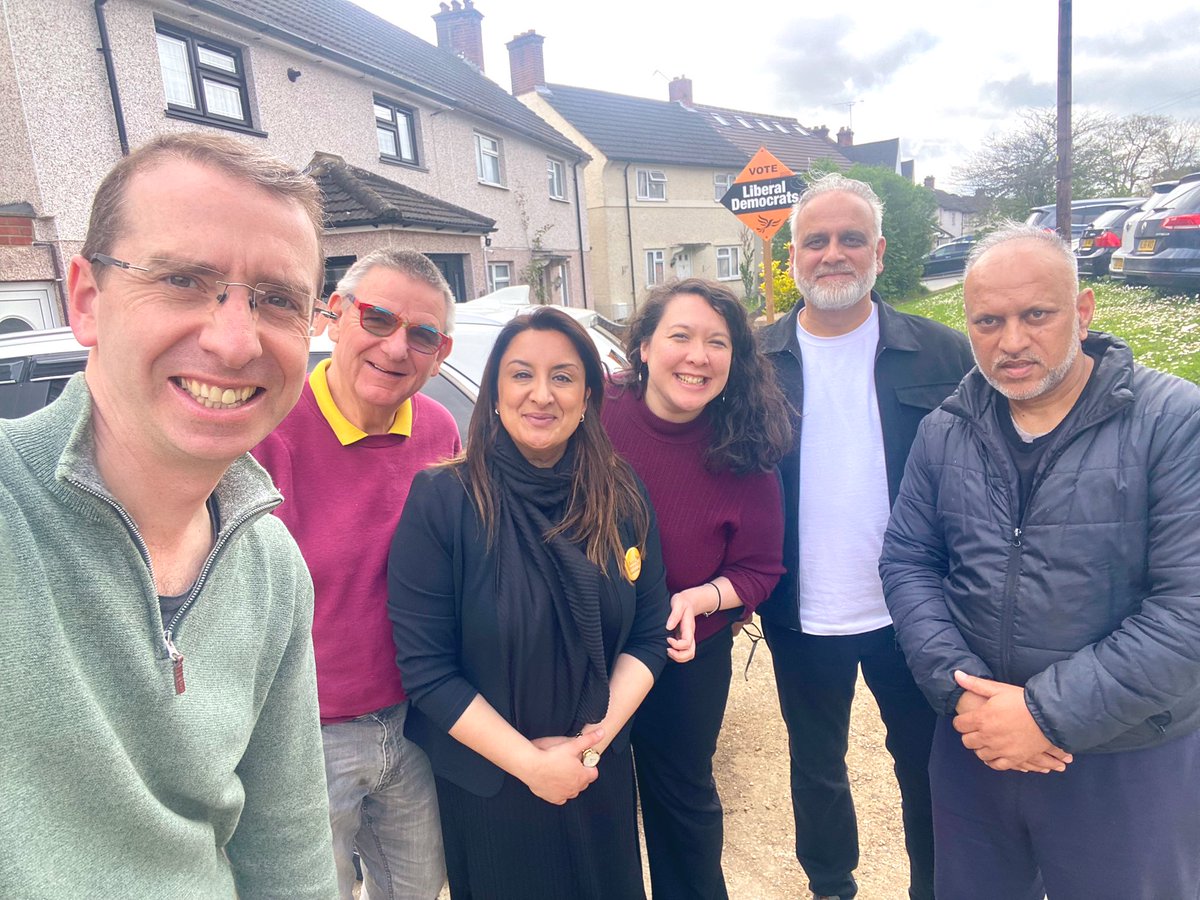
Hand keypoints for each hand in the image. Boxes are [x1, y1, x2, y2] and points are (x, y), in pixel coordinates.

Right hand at [520, 727, 602, 804]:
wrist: (531, 766)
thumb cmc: (551, 757)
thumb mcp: (572, 745)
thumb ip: (589, 739)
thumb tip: (601, 733)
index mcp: (582, 776)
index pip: (593, 773)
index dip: (588, 765)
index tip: (581, 760)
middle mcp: (575, 788)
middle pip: (583, 782)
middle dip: (580, 774)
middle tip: (570, 763)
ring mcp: (564, 794)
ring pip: (572, 790)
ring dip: (570, 783)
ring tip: (561, 771)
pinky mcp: (553, 798)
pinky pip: (561, 797)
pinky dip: (560, 791)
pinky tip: (555, 781)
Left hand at [665, 591, 697, 662]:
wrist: (689, 601)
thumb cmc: (682, 601)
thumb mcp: (678, 602)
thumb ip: (674, 614)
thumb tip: (668, 627)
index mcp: (689, 628)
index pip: (687, 643)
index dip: (677, 645)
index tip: (667, 638)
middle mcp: (690, 635)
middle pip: (690, 653)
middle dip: (678, 656)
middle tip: (667, 649)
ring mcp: (687, 638)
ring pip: (688, 655)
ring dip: (678, 657)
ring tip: (667, 650)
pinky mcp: (683, 639)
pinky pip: (683, 652)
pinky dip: (676, 655)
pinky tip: (667, 647)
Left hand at [953, 671, 1072, 772]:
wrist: (1047, 716)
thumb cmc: (1022, 700)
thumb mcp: (998, 688)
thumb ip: (975, 683)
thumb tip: (956, 674)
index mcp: (981, 719)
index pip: (959, 725)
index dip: (961, 721)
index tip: (967, 719)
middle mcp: (987, 736)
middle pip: (967, 741)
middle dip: (970, 735)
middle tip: (977, 729)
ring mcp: (1000, 749)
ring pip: (979, 754)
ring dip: (981, 747)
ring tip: (986, 740)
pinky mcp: (1013, 759)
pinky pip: (996, 765)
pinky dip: (993, 761)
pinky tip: (994, 754)